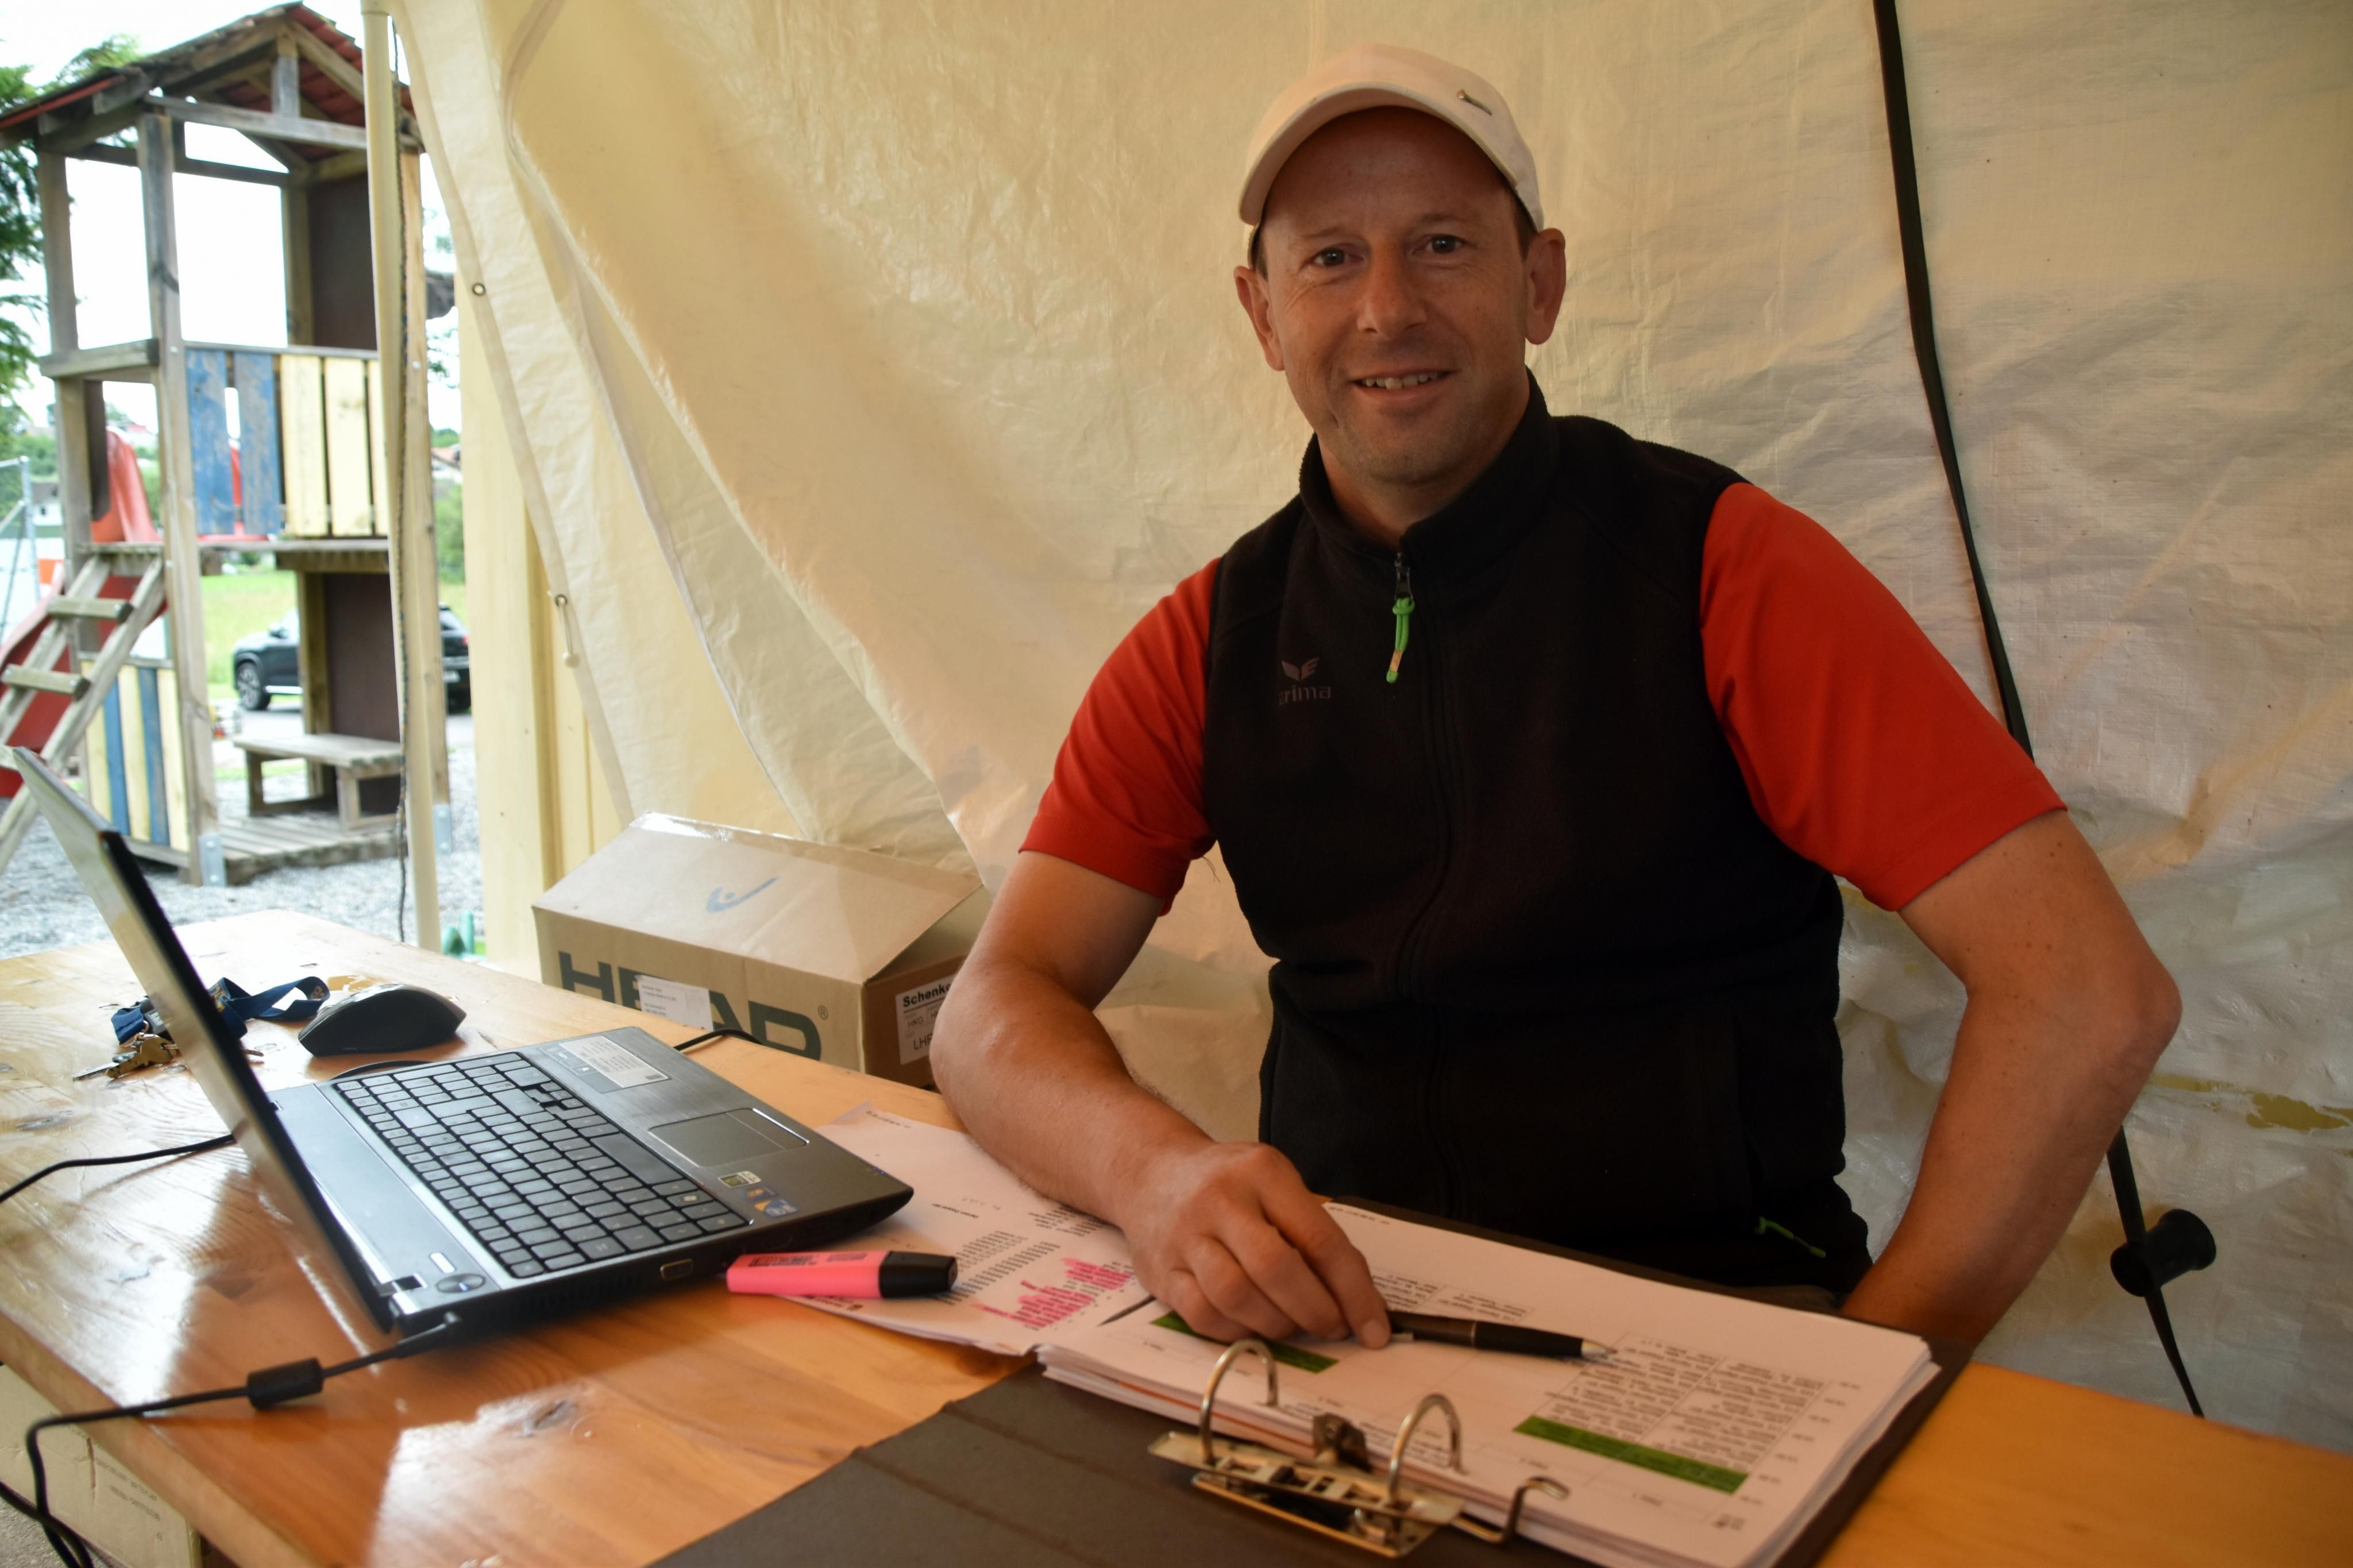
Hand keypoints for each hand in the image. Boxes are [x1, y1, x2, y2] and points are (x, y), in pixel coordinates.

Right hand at [1116, 1139, 1390, 1347]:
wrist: (1150, 1173)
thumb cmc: (1228, 1184)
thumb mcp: (1274, 1182)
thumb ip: (1311, 1230)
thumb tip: (1358, 1299)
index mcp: (1262, 1172)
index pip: (1319, 1238)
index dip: (1353, 1291)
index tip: (1374, 1327)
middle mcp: (1220, 1200)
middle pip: (1276, 1268)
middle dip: (1315, 1311)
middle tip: (1334, 1328)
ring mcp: (1185, 1236)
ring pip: (1236, 1296)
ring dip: (1277, 1325)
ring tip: (1294, 1326)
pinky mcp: (1161, 1271)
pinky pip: (1204, 1316)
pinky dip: (1238, 1332)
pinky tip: (1253, 1327)